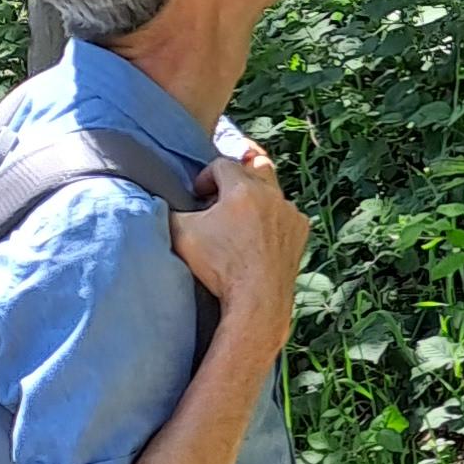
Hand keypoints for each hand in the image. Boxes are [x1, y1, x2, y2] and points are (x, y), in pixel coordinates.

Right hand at [170, 140, 309, 350]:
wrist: (257, 298)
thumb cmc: (219, 266)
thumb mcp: (182, 234)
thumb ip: (171, 211)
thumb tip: (164, 203)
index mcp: (242, 188)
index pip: (222, 164)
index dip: (205, 177)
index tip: (198, 196)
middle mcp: (271, 194)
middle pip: (255, 165)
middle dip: (237, 175)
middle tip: (223, 193)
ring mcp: (289, 213)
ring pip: (272, 191)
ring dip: (255, 198)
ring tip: (238, 218)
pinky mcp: (300, 231)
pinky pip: (285, 214)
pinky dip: (272, 218)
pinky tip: (257, 236)